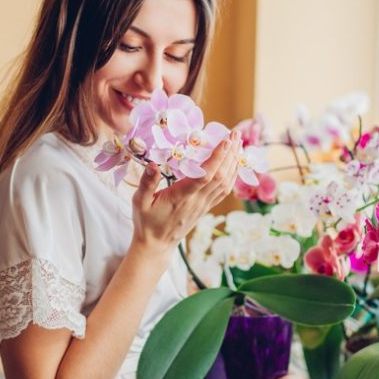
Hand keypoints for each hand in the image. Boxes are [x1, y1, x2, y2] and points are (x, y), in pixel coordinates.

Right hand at [131, 130, 241, 255]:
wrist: (157, 244)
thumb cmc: (147, 222)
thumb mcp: (139, 202)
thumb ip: (146, 183)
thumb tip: (152, 164)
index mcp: (181, 196)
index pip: (205, 176)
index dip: (218, 158)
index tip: (226, 140)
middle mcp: (197, 200)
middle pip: (221, 175)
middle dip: (230, 153)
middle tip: (236, 133)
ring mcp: (204, 204)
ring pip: (226, 182)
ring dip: (234, 162)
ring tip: (239, 143)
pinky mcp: (206, 207)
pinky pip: (224, 190)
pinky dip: (233, 175)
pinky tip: (235, 164)